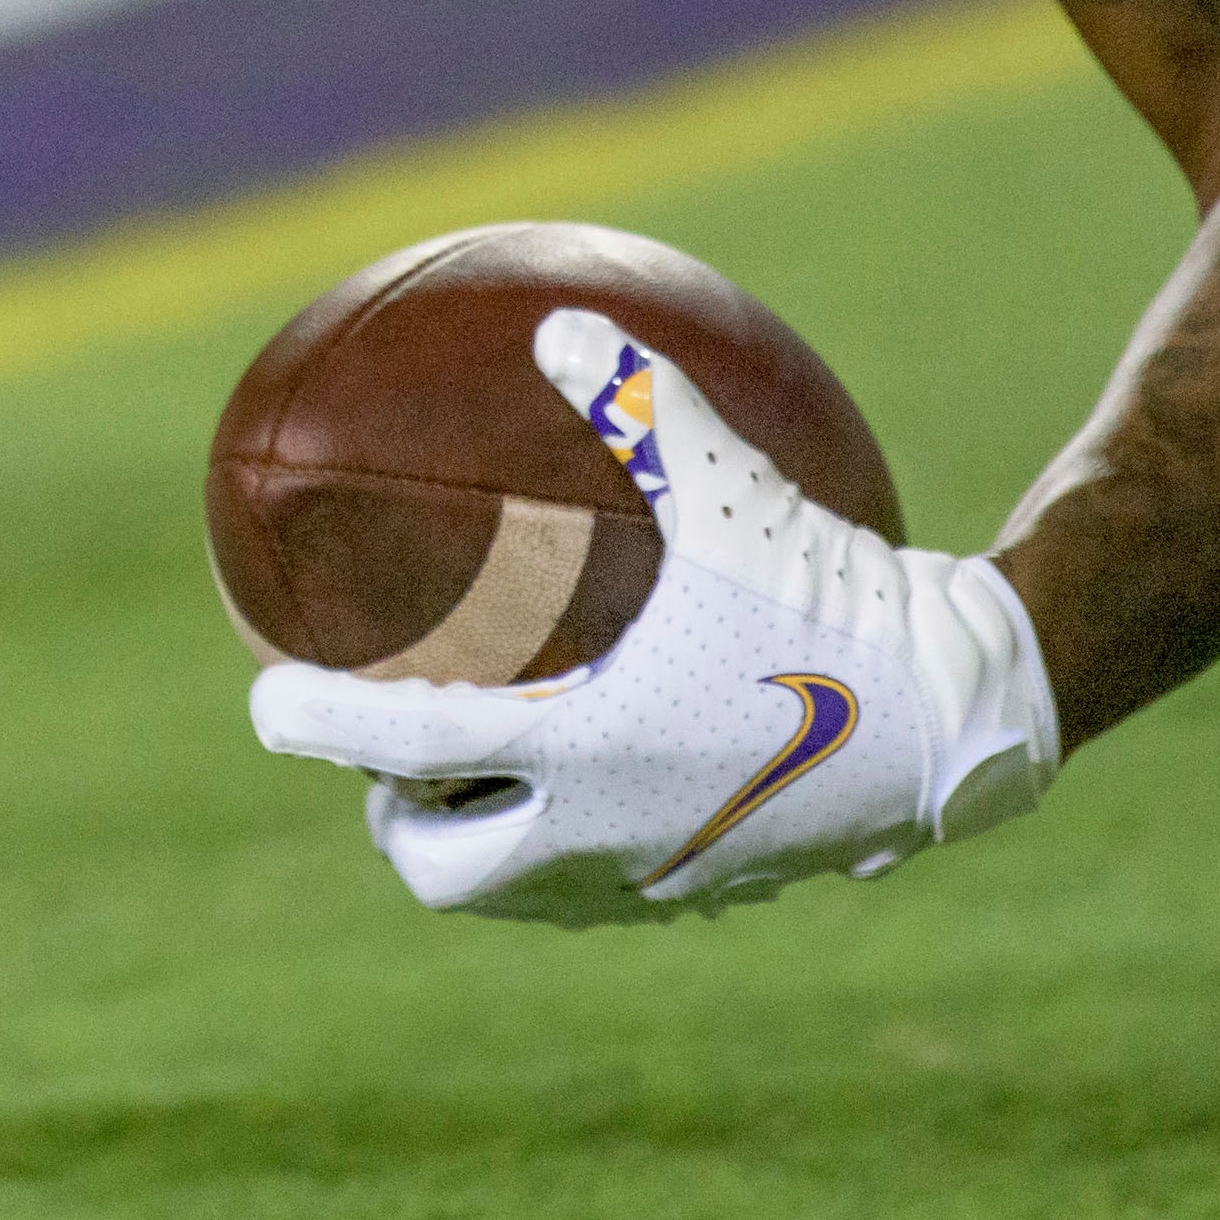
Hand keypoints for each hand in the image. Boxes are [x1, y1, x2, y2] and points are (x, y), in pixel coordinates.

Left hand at [249, 311, 1060, 923]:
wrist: (956, 716)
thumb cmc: (836, 596)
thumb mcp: (732, 489)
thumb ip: (640, 407)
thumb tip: (560, 324)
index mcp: (583, 743)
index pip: (407, 743)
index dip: (320, 723)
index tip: (262, 705)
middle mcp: (599, 832)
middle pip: (439, 866)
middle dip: (396, 822)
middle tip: (393, 762)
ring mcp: (653, 877)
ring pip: (515, 895)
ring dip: (478, 846)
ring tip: (477, 779)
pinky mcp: (709, 891)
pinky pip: (595, 891)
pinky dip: (562, 853)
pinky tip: (597, 787)